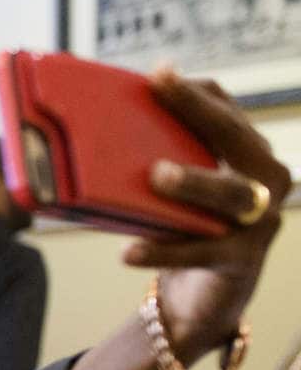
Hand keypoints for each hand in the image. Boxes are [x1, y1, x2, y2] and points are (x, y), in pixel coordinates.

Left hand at [125, 66, 290, 358]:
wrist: (201, 297)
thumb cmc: (185, 229)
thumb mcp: (175, 191)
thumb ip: (161, 158)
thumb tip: (103, 127)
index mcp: (250, 156)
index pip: (228, 113)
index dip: (196, 92)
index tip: (159, 73)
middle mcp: (266, 181)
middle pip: (235, 139)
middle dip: (198, 112)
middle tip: (161, 90)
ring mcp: (260, 222)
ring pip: (230, 194)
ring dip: (194, 181)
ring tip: (157, 174)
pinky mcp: (240, 261)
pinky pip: (199, 253)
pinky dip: (162, 251)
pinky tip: (128, 251)